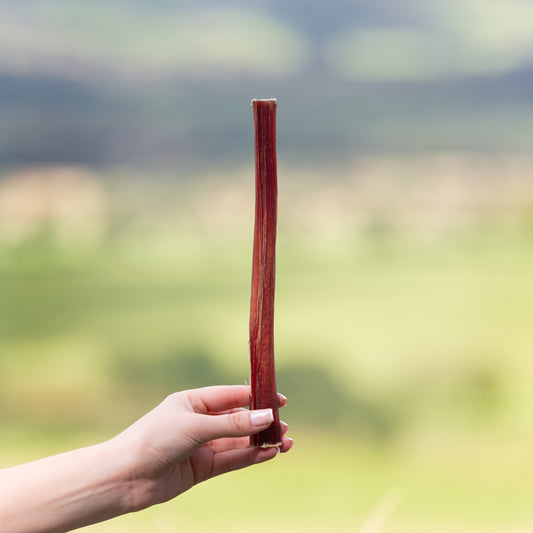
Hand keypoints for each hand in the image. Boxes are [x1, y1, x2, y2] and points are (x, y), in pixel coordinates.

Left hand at [114, 385, 292, 509]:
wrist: (125, 477)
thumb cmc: (154, 440)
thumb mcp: (196, 426)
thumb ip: (232, 424)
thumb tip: (267, 417)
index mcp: (194, 401)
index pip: (232, 395)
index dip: (257, 397)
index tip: (280, 400)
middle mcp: (200, 422)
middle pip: (238, 420)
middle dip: (262, 423)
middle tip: (285, 427)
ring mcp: (202, 445)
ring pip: (238, 441)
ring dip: (261, 442)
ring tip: (284, 443)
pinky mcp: (202, 468)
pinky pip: (232, 460)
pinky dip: (251, 457)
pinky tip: (269, 454)